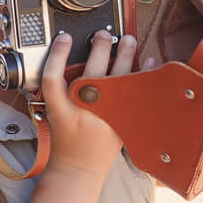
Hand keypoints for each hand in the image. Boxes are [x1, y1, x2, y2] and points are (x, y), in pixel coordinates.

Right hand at [41, 29, 141, 177]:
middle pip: (91, 70)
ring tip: (127, 40)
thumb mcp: (53, 113)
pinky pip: (138, 92)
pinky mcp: (122, 121)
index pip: (52, 76)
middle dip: (98, 46)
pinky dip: (145, 73)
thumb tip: (77, 59)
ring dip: (124, 54)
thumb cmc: (65, 139)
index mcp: (60, 109)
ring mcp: (105, 116)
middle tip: (102, 35)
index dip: (57, 53)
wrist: (79, 167)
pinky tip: (149, 60)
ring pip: (118, 77)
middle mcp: (83, 111)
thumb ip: (61, 90)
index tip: (65, 38)